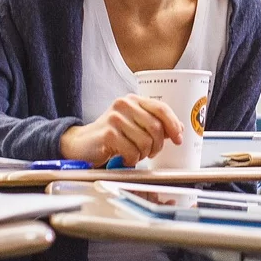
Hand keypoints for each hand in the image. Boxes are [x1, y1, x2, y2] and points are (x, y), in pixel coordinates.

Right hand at [60, 95, 182, 165]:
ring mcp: (115, 118)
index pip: (161, 108)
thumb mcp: (134, 125)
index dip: (173, 124)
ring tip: (134, 154)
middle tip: (151, 153)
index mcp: (133, 100)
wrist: (82, 144)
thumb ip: (154, 124)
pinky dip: (131, 159)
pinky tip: (123, 158)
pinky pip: (132, 151)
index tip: (178, 138)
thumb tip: (178, 129)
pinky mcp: (108, 134)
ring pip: (145, 142)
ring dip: (143, 154)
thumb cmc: (112, 135)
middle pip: (156, 127)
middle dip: (158, 145)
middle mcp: (124, 105)